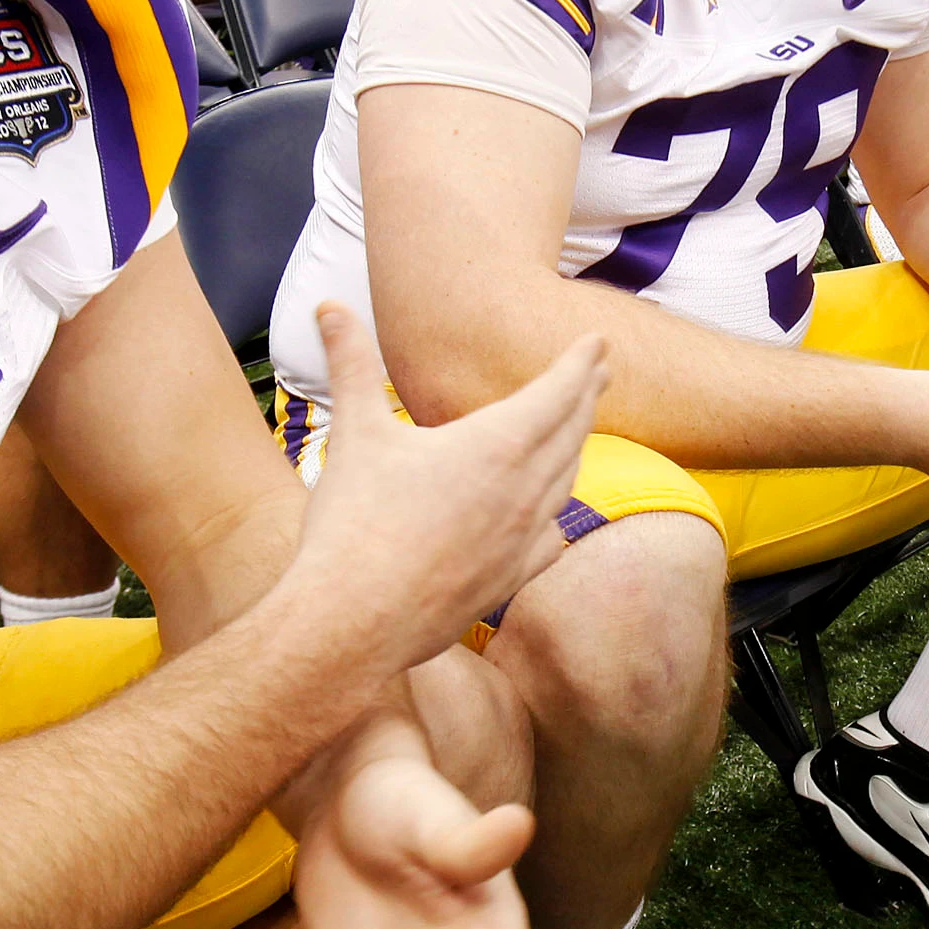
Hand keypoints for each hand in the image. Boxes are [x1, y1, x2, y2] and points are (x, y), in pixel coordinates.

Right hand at [287, 304, 604, 668]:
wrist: (356, 621)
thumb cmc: (354, 523)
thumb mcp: (355, 431)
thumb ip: (350, 363)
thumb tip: (328, 307)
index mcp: (494, 446)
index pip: (556, 393)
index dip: (579, 364)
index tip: (598, 343)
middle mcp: (523, 491)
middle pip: (571, 433)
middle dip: (586, 397)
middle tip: (600, 372)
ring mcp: (522, 540)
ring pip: (566, 483)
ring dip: (577, 449)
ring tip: (579, 431)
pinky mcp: (510, 580)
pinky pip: (551, 539)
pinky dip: (560, 516)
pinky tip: (559, 520)